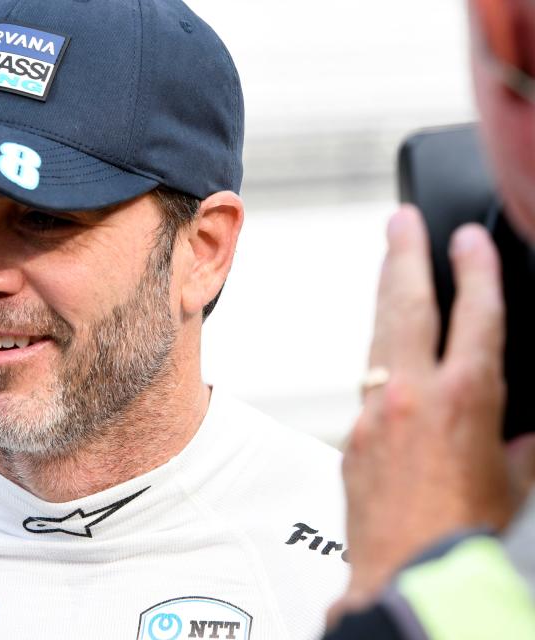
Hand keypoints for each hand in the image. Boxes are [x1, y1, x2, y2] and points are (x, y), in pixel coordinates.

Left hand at [336, 206, 514, 613]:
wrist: (407, 571)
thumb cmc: (464, 531)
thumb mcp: (513, 478)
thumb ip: (519, 439)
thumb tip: (523, 425)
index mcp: (466, 398)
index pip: (476, 314)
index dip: (477, 269)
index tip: (469, 238)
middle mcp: (414, 394)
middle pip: (409, 305)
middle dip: (407, 255)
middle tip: (402, 219)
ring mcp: (375, 409)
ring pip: (379, 335)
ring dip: (386, 293)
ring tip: (389, 259)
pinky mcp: (351, 431)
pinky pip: (366, 379)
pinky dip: (379, 354)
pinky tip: (384, 343)